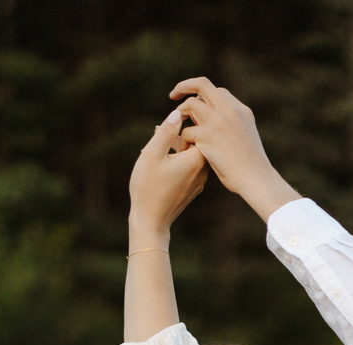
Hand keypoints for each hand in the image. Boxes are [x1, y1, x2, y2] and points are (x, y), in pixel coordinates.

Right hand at [128, 111, 208, 240]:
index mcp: (197, 159)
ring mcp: (199, 182)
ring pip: (192, 154)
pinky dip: (178, 158)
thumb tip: (178, 113)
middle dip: (182, 130)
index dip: (189, 118)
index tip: (175, 115)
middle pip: (199, 141)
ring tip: (159, 136)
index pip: (202, 129)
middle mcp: (203, 171)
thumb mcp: (153, 154)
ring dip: (177, 144)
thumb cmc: (149, 187)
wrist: (151, 222)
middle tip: (166, 124)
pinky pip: (188, 167)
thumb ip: (166, 132)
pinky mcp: (192, 190)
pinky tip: (162, 155)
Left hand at [169, 77, 299, 219]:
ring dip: (180, 114)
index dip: (204, 97)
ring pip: (190, 104)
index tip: (197, 105)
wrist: (257, 180)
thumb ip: (233, 127)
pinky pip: (186, 131)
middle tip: (173, 95)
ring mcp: (218, 120)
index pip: (218, 92)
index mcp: (241, 110)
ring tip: (176, 127)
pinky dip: (183, 141)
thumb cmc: (252, 168)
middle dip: (184, 86)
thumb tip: (217, 128)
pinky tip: (184, 151)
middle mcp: (229, 110)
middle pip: (201, 85)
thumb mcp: (246, 139)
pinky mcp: (207, 135)